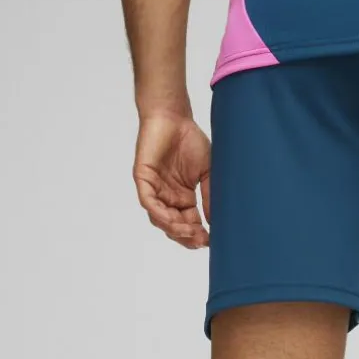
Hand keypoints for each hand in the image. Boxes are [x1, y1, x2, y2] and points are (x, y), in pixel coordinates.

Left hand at [133, 112, 211, 248]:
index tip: (211, 241)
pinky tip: (171, 220)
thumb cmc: (191, 140)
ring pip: (160, 219)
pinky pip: (148, 202)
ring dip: (174, 229)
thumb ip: (209, 197)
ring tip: (189, 233)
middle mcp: (168, 197)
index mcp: (183, 198)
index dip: (198, 235)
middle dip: (187, 237)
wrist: (174, 117)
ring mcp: (155, 189)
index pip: (189, 224)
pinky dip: (159, 213)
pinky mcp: (143, 178)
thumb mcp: (207, 173)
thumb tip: (214, 222)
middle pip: (174, 226)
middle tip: (200, 241)